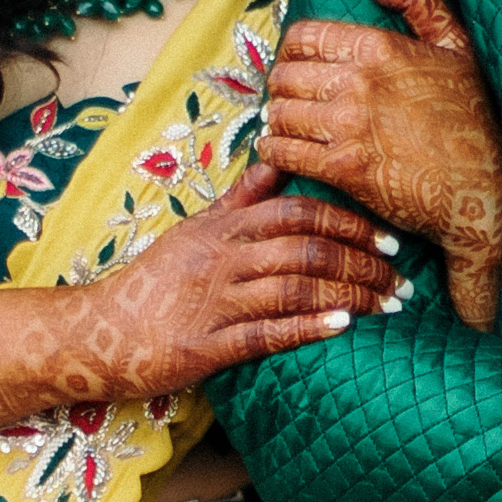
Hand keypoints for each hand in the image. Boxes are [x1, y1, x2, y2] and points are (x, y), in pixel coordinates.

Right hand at [55, 182, 403, 400]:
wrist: (99, 332)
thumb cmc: (154, 281)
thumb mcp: (195, 229)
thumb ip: (241, 197)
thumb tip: (276, 156)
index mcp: (224, 228)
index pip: (297, 211)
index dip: (348, 223)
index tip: (387, 239)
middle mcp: (222, 259)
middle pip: (306, 248)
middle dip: (362, 263)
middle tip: (402, 279)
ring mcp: (215, 301)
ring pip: (294, 288)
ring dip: (348, 296)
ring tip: (388, 307)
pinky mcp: (207, 345)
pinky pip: (266, 332)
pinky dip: (308, 328)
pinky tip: (343, 327)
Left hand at [257, 0, 501, 327]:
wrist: (485, 189)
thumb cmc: (474, 119)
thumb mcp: (456, 45)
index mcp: (380, 46)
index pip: (303, 36)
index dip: (292, 51)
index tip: (296, 65)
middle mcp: (359, 82)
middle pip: (285, 75)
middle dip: (282, 88)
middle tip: (288, 100)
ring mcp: (349, 126)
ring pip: (279, 113)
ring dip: (276, 121)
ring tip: (284, 127)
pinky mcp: (343, 169)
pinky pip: (283, 152)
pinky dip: (272, 152)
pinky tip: (278, 153)